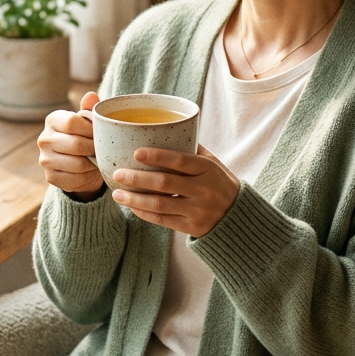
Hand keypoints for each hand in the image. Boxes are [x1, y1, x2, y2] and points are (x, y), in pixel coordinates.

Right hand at [37, 92, 105, 198]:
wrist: (79, 163)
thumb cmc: (86, 136)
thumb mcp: (89, 122)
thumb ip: (90, 110)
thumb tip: (91, 95)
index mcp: (53, 120)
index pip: (72, 122)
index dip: (91, 129)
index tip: (100, 134)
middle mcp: (44, 139)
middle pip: (76, 144)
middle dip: (94, 148)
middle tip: (102, 149)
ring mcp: (45, 159)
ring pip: (77, 164)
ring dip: (93, 164)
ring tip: (97, 159)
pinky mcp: (51, 177)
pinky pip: (75, 179)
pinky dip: (87, 177)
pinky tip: (90, 171)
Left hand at [110, 145, 240, 237]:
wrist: (238, 217)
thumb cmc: (219, 183)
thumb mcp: (213, 163)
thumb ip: (192, 149)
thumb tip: (165, 128)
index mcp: (208, 169)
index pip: (180, 161)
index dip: (157, 156)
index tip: (136, 153)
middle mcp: (203, 190)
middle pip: (165, 183)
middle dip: (138, 179)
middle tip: (118, 174)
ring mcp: (197, 210)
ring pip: (160, 204)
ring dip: (135, 199)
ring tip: (116, 194)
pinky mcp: (191, 227)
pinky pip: (162, 220)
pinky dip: (144, 213)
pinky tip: (131, 206)